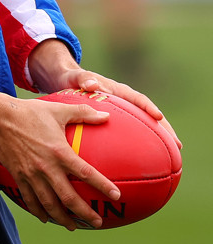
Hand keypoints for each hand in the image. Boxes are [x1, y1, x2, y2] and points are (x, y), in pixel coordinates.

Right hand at [0, 93, 118, 229]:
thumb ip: (84, 113)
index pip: (86, 173)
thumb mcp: (59, 109)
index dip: (102, 186)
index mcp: (60, 152)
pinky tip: (45, 218)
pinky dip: (38, 212)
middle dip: (84, 213)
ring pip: (49, 204)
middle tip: (97, 222)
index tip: (116, 196)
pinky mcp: (19, 177)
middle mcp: (46, 168)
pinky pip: (30, 200)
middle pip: (68, 198)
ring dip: (62, 218)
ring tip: (73, 226)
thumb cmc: (30, 112)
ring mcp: (31, 175)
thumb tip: (106, 115)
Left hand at [28, 40, 181, 148]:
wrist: (66, 81)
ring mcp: (122, 113)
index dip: (148, 107)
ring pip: (144, 127)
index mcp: (117, 90)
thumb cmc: (72, 79)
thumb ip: (84, 79)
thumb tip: (92, 84)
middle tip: (177, 146)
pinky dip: (138, 147)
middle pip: (148, 115)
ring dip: (157, 140)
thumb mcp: (76, 77)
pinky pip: (130, 135)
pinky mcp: (115, 123)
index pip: (137, 98)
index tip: (158, 118)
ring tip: (171, 159)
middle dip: (164, 129)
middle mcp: (123, 102)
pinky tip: (142, 165)